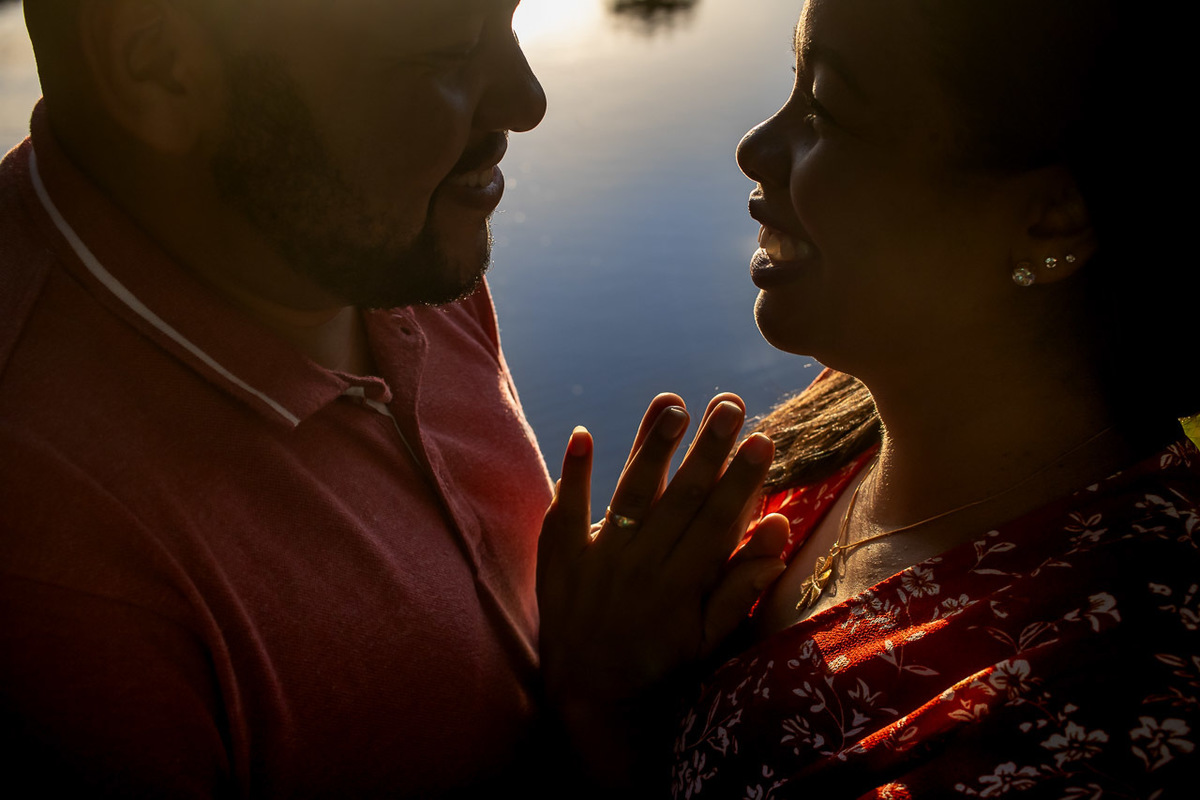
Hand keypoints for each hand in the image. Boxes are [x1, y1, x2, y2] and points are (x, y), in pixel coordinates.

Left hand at [537, 393, 788, 708]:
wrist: (590, 699)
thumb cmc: (661, 666)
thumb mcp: (710, 638)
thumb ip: (743, 583)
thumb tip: (777, 529)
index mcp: (683, 585)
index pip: (719, 520)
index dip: (743, 479)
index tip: (762, 439)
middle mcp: (643, 566)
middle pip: (680, 497)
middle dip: (708, 448)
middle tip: (729, 405)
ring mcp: (599, 561)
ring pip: (631, 493)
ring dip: (652, 448)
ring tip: (672, 405)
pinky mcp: (562, 561)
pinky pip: (565, 513)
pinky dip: (573, 474)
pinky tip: (582, 434)